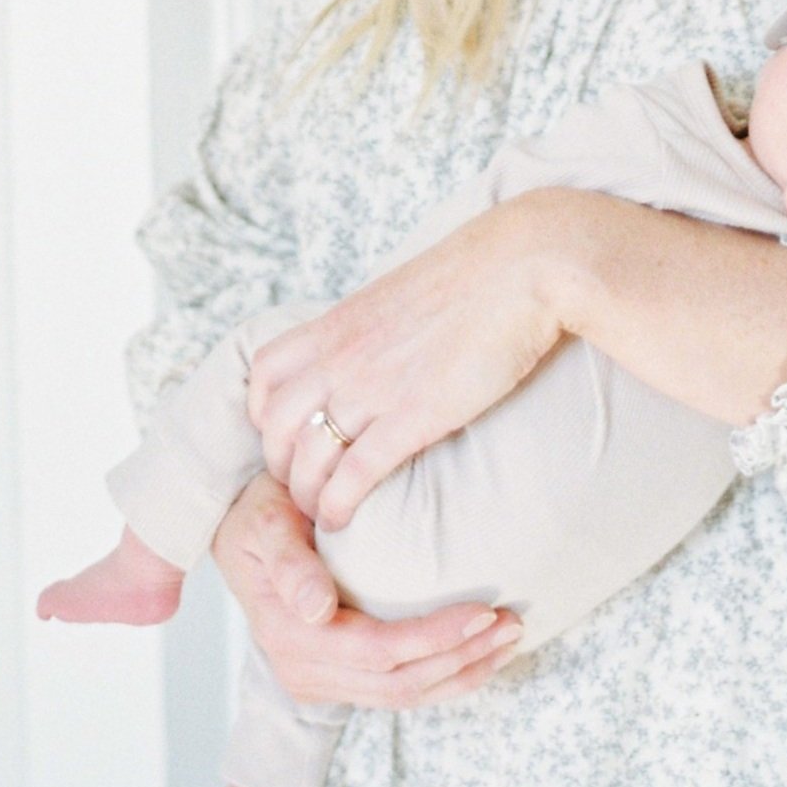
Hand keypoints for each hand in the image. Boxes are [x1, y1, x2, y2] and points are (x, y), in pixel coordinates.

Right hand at [210, 474, 520, 708]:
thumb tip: (317, 611)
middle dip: (462, 657)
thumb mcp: (264, 523)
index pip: (378, 652)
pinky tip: (477, 656)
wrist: (238, 529)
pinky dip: (442, 678)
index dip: (435, 638)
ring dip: (461, 673)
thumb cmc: (257, 513)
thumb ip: (289, 564)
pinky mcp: (335, 679)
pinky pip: (396, 691)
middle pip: (399, 682)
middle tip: (513, 624)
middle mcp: (304, 671)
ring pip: (403, 696)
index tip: (484, 611)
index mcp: (291, 635)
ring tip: (508, 641)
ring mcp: (319, 681)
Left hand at [247, 194, 565, 529]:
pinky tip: (341, 520)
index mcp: (340, 322)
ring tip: (320, 511)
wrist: (522, 267)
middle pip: (275, 425)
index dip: (264, 411)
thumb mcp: (403, 292)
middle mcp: (342, 356)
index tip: (284, 431)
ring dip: (305, 494)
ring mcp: (373, 388)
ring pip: (306, 457)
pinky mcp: (412, 417)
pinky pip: (353, 475)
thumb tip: (380, 348)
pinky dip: (337, 505)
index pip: (265, 372)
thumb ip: (377, 325)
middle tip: (301, 481)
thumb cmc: (478, 274)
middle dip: (279, 463)